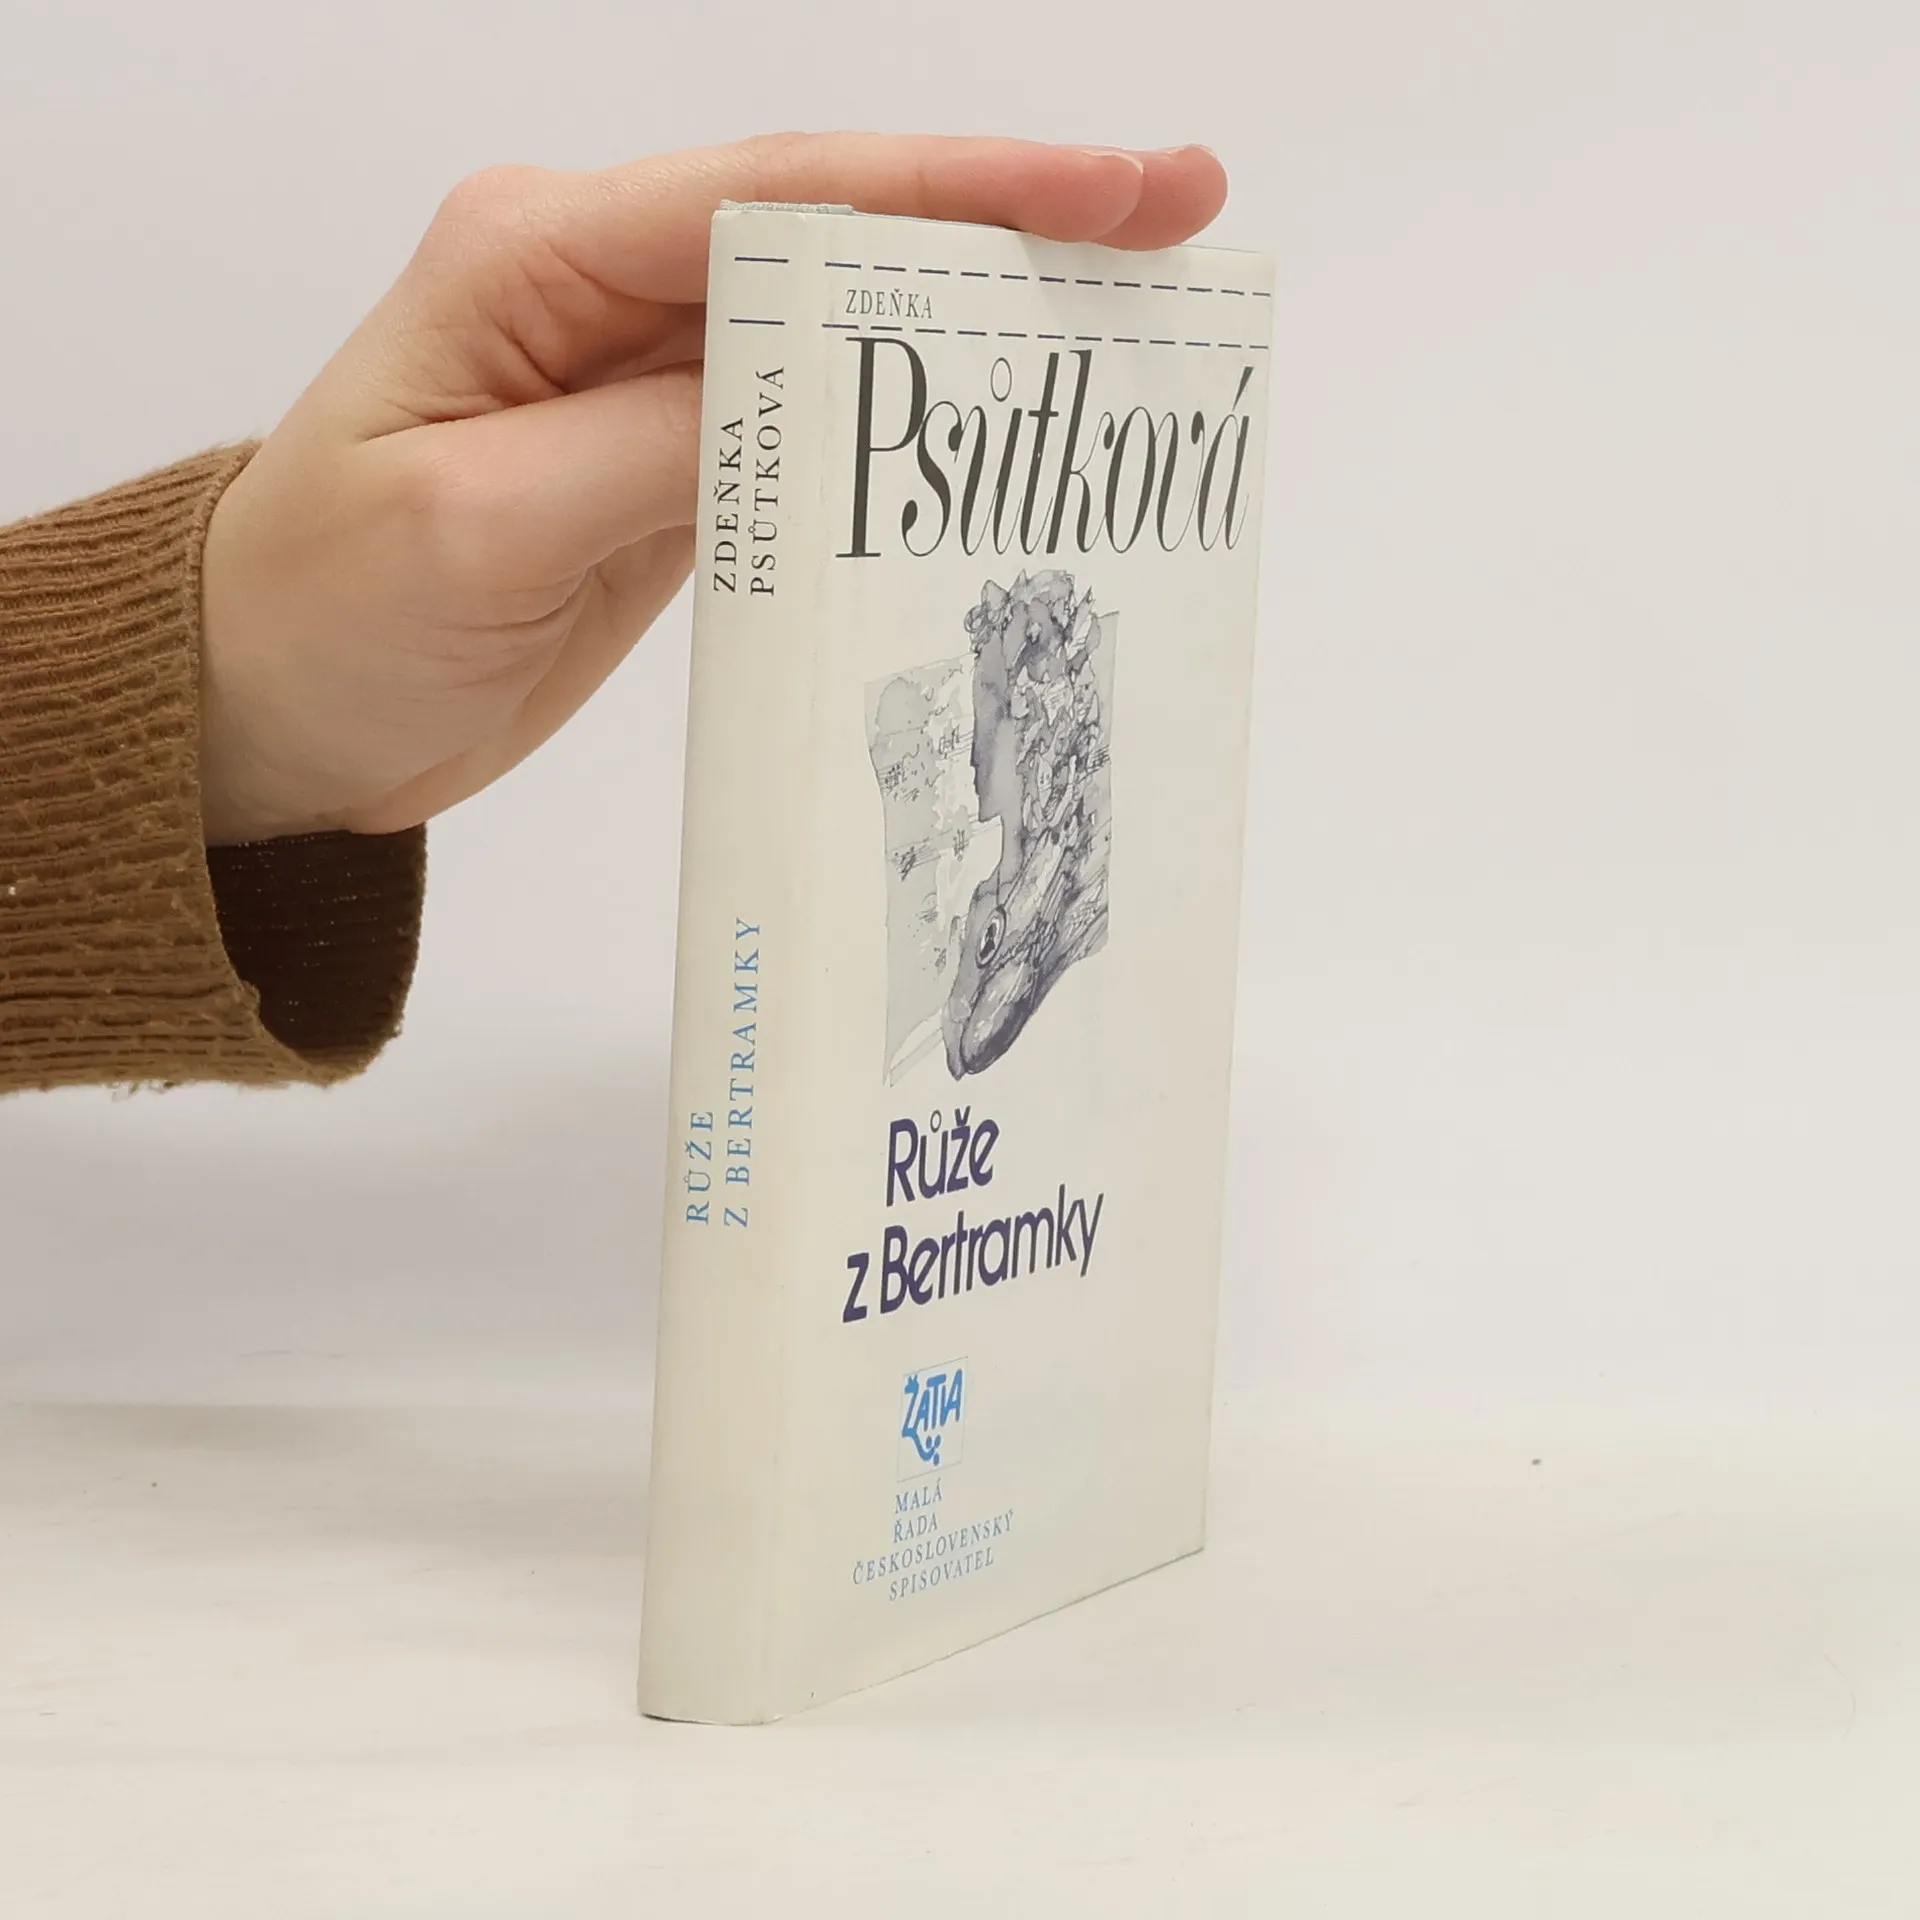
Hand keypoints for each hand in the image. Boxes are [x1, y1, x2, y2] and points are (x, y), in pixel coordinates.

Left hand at [197, 132, 1229, 842]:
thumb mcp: (478, 531)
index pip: (780, 193)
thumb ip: (656, 451)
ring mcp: (643, 375)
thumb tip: (822, 404)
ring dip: (980, 325)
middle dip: (1009, 224)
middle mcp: (601, 288)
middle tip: (1175, 225)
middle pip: (838, 231)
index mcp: (538, 256)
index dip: (959, 184)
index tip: (1112, 191)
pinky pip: (817, 425)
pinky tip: (1002, 438)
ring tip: (1126, 329)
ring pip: (845, 325)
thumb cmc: (327, 612)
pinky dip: (914, 427)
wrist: (276, 710)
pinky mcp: (671, 465)